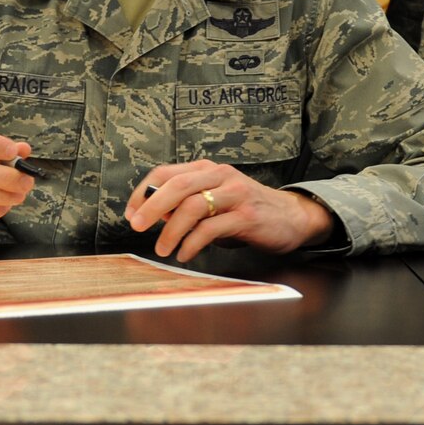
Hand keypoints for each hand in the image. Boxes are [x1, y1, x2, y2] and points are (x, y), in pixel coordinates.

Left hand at [125, 160, 335, 262]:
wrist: (292, 217)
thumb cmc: (247, 211)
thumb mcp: (215, 202)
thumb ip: (187, 205)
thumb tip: (153, 216)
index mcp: (208, 169)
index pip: (166, 173)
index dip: (144, 192)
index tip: (131, 213)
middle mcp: (221, 176)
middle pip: (177, 186)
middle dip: (152, 207)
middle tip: (137, 227)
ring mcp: (235, 194)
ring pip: (192, 206)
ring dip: (171, 230)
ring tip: (163, 249)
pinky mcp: (247, 215)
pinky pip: (211, 228)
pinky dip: (192, 243)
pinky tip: (185, 254)